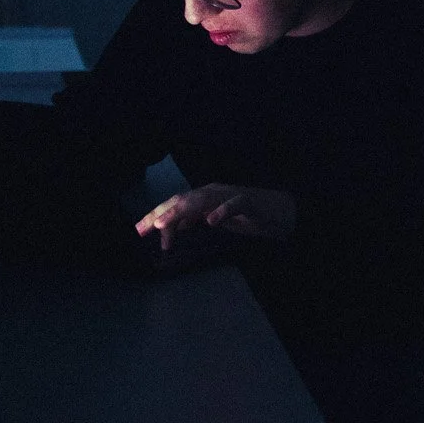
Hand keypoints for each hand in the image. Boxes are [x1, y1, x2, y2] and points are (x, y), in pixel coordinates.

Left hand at [135, 184, 295, 248]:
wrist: (285, 211)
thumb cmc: (250, 215)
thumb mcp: (217, 220)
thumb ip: (197, 220)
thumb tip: (174, 227)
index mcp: (206, 196)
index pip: (175, 204)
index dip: (155, 215)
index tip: (138, 231)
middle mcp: (215, 192)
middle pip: (182, 200)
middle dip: (160, 214)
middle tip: (143, 230)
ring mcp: (233, 195)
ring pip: (203, 199)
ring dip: (182, 211)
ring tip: (165, 224)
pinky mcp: (251, 201)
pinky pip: (235, 204)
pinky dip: (222, 211)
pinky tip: (210, 222)